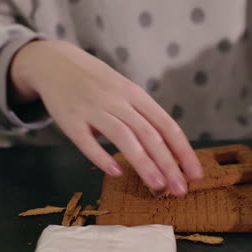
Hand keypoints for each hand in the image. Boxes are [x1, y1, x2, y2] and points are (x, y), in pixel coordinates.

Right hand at [10, 40, 202, 195]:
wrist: (55, 62)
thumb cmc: (98, 82)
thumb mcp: (125, 90)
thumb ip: (143, 116)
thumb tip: (166, 149)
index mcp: (136, 94)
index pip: (166, 125)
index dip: (183, 150)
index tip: (196, 173)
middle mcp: (118, 100)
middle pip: (149, 134)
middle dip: (168, 163)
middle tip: (181, 189)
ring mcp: (93, 109)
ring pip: (123, 137)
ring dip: (143, 163)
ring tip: (158, 186)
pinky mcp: (70, 120)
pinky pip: (87, 141)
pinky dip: (102, 157)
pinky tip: (116, 172)